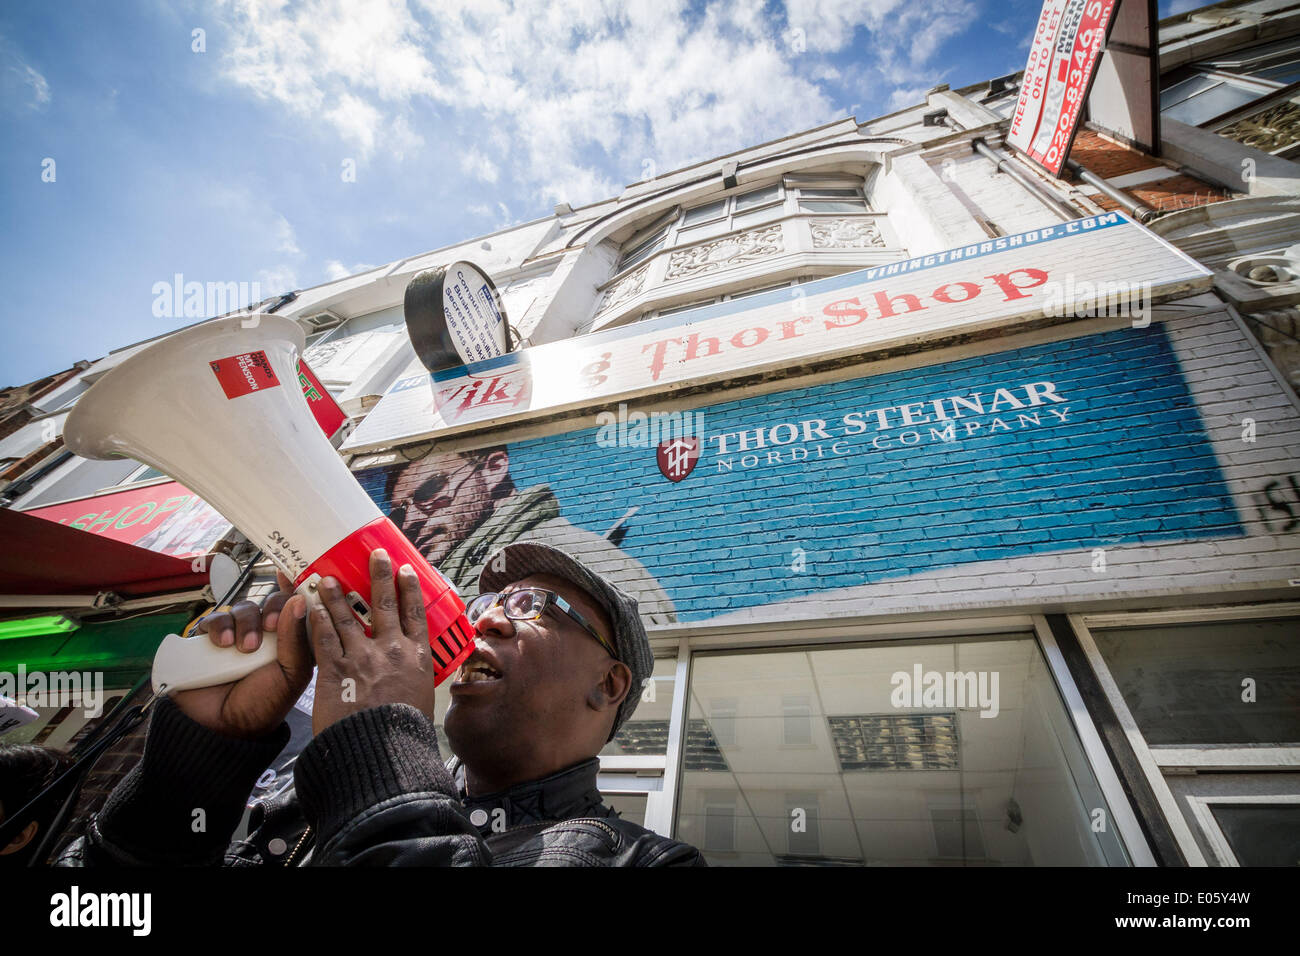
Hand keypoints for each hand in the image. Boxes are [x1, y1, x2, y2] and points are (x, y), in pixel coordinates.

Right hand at [170, 570, 313, 739]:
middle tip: (269, 627)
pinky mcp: (210, 640)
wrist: (224, 729)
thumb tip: (299, 600)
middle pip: (270, 601)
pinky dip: (218, 625)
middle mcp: (265, 633)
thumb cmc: (264, 703)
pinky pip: (213, 619)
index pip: (296, 606)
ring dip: (244, 622)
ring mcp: (237, 634)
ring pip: (243, 608)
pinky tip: (222, 643)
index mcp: (291, 639)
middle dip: (271, 609)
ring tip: (244, 648)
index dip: (296, 588)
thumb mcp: (291, 674)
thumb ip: (296, 639)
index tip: (292, 575)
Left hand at [308, 548, 434, 734]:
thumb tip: (413, 680)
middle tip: (374, 555)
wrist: (382, 753)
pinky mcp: (336, 670)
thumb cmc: (403, 734)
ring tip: (328, 578)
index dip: (410, 589)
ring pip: (348, 616)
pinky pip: (323, 638)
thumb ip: (414, 682)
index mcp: (417, 658)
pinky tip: (310, 607)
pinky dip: (316, 620)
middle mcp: (392, 650)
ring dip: (337, 594)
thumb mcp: (422, 701)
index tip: (407, 570)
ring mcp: (363, 657)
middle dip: (379, 575)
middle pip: (385, 604)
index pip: (415, 614)